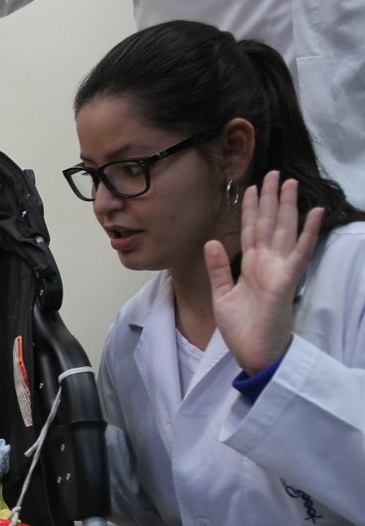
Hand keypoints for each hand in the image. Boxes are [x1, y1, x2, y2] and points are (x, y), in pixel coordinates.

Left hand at [205, 172, 322, 374]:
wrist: (253, 352)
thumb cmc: (242, 328)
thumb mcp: (222, 295)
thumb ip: (218, 268)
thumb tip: (211, 241)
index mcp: (251, 266)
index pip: (251, 231)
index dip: (252, 210)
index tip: (251, 188)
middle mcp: (267, 263)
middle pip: (269, 224)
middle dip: (270, 199)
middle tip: (272, 173)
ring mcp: (279, 269)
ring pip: (284, 230)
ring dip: (287, 206)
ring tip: (288, 182)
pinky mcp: (287, 279)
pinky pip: (300, 251)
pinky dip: (308, 231)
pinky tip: (314, 211)